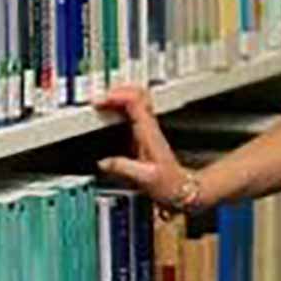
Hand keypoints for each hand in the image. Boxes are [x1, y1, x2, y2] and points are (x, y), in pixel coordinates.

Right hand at [93, 87, 196, 210]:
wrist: (182, 189)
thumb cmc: (168, 183)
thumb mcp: (144, 178)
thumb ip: (123, 168)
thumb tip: (103, 162)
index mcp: (148, 132)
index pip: (135, 101)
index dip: (117, 96)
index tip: (100, 102)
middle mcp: (149, 127)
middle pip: (137, 94)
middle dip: (117, 91)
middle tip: (98, 99)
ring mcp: (148, 129)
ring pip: (136, 100)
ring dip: (119, 97)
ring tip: (101, 103)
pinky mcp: (144, 135)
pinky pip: (133, 112)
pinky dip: (121, 107)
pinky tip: (110, 114)